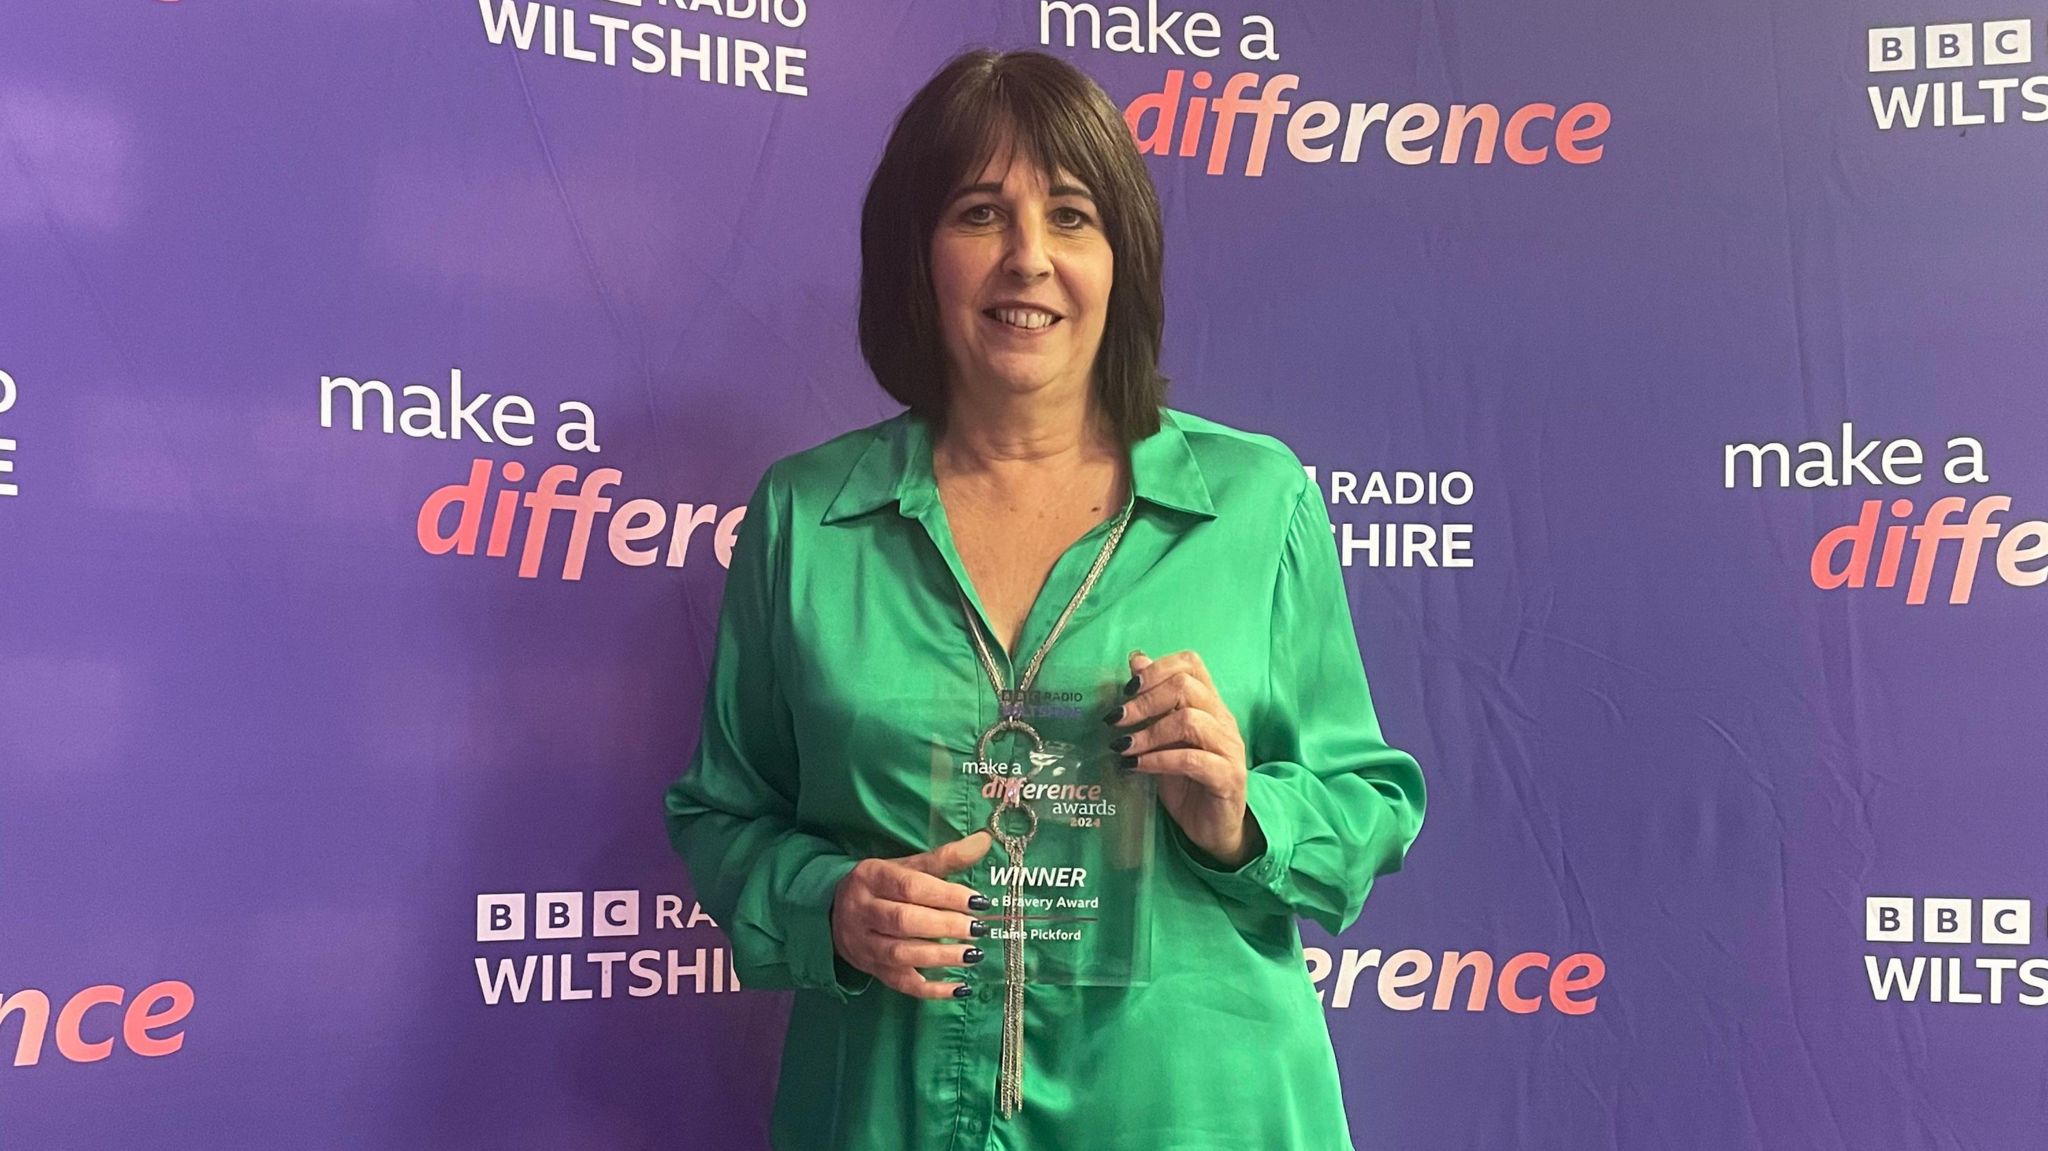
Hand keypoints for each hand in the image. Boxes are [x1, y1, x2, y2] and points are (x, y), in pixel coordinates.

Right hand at [830, 831, 992, 998]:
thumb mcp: (905, 866)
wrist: (832, 911)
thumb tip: (984, 841)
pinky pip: (901, 983)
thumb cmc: (881, 885)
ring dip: (940, 956)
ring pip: (900, 954)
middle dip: (944, 926)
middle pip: (904, 921)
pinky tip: (959, 987)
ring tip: (972, 954)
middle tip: (977, 928)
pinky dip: (932, 989)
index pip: (910, 886)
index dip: (946, 894)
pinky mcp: (870, 969)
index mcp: (871, 877)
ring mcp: (863, 944)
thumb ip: (945, 857)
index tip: (977, 901)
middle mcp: (862, 910)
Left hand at [1107, 651, 1264, 867]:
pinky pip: (1192, 760)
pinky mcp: (1227, 778)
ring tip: (1122, 747)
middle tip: (1115, 720)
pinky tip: (1134, 767)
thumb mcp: (1163, 739)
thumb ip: (1154, 703)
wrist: (1215, 829)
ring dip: (1148, 732)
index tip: (1126, 689)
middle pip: (1187, 686)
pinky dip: (1157, 760)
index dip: (1156, 669)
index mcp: (1210, 704)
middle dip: (1144, 700)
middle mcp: (1223, 720)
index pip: (1191, 664)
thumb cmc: (1186, 782)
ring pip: (1190, 721)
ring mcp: (1229, 749)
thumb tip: (1135, 660)